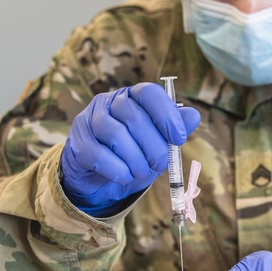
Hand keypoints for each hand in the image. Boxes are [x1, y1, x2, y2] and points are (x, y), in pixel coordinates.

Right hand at [60, 83, 199, 216]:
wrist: (101, 178)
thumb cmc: (133, 155)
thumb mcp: (158, 144)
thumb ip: (174, 129)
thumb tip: (194, 116)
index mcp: (132, 97)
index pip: (149, 93)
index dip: (167, 115)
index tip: (179, 138)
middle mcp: (109, 102)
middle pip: (134, 117)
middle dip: (153, 146)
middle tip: (160, 164)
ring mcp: (89, 119)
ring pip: (116, 135)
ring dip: (135, 160)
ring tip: (142, 172)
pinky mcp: (77, 141)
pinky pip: (97, 154)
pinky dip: (116, 169)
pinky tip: (124, 176)